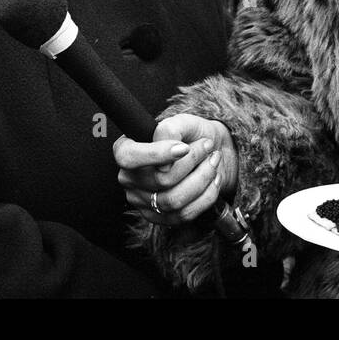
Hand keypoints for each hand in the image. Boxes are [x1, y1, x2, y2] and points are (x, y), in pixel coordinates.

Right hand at [113, 114, 237, 225]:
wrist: (208, 152)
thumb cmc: (190, 135)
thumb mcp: (182, 122)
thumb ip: (169, 131)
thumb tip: (165, 163)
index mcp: (125, 149)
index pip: (128, 157)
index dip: (156, 154)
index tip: (184, 147)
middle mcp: (128, 178)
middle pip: (159, 180)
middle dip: (192, 162)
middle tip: (208, 147)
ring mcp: (142, 201)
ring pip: (174, 200)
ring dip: (202, 179)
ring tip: (214, 162)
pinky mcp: (158, 217)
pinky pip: (184, 215)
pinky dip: (206, 197)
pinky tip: (213, 180)